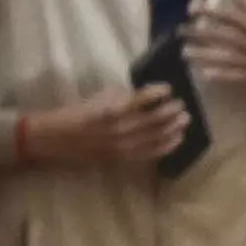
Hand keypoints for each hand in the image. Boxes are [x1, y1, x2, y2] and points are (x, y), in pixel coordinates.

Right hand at [21, 85, 189, 168]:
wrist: (61, 138)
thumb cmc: (82, 111)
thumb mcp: (103, 96)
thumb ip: (127, 95)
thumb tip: (151, 94)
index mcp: (113, 109)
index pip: (143, 99)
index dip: (159, 92)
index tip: (169, 88)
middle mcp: (121, 128)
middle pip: (155, 119)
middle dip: (172, 111)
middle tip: (183, 105)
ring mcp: (123, 146)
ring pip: (156, 136)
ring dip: (173, 128)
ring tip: (185, 120)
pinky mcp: (123, 158)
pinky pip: (150, 153)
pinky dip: (166, 145)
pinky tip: (178, 138)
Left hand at [186, 0, 245, 97]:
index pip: (230, 17)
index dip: (210, 12)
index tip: (191, 8)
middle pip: (222, 38)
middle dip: (199, 34)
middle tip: (179, 32)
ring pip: (223, 58)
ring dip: (203, 56)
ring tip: (184, 54)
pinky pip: (233, 77)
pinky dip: (218, 75)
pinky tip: (203, 74)